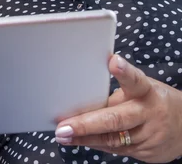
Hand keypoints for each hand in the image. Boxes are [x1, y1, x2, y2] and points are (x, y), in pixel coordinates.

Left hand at [55, 55, 181, 161]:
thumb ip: (118, 93)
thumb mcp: (141, 90)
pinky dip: (95, 144)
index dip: (124, 72)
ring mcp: (149, 136)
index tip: (113, 62)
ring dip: (84, 138)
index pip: (136, 80)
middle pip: (116, 119)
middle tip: (63, 127)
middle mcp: (148, 114)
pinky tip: (78, 141)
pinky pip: (116, 149)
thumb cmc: (152, 101)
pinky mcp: (147, 153)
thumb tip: (81, 96)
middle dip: (86, 125)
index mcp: (147, 91)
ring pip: (112, 139)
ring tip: (62, 135)